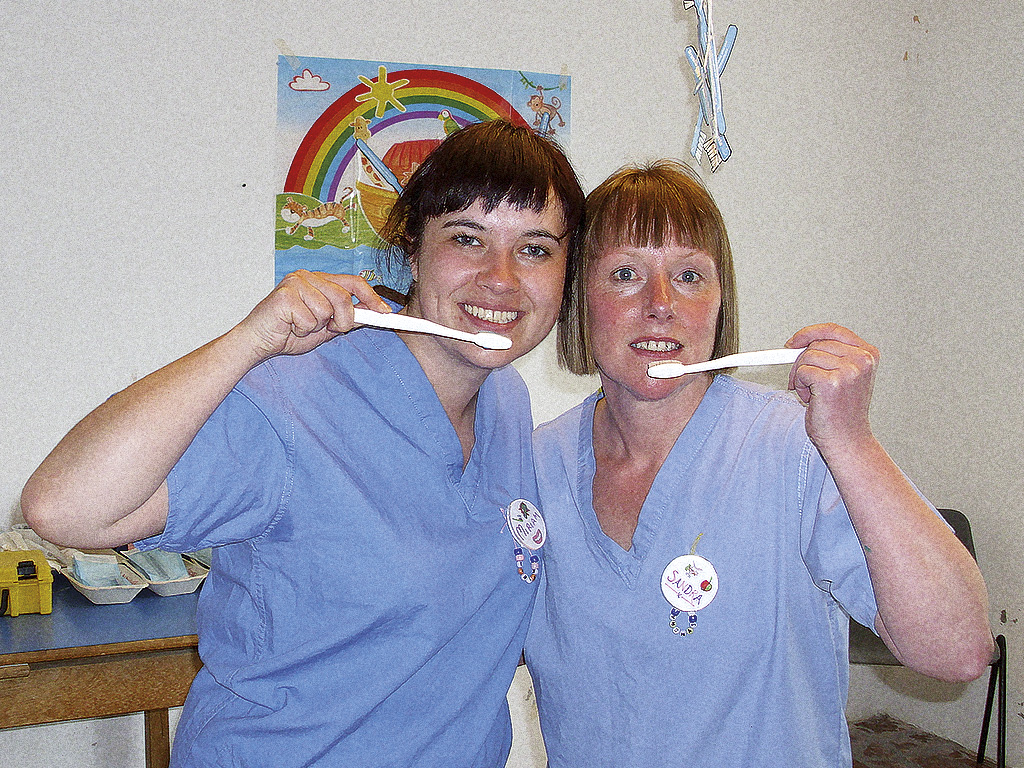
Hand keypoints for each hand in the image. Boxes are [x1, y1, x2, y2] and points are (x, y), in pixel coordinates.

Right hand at [237, 270, 392, 360]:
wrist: (257, 342)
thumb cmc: (288, 333)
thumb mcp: (325, 326)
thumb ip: (346, 318)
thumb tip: (373, 313)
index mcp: (319, 280)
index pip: (353, 282)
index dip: (371, 297)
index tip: (386, 312)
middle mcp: (307, 276)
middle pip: (343, 297)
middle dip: (342, 320)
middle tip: (327, 329)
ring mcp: (295, 283)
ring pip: (327, 309)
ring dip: (317, 326)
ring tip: (300, 326)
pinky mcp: (284, 295)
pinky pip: (310, 318)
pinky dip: (302, 330)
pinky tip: (289, 327)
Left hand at [785, 323, 879, 452]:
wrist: (847, 440)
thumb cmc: (842, 412)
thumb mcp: (844, 376)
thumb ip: (830, 356)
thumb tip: (798, 343)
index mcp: (868, 354)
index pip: (833, 330)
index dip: (809, 333)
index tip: (793, 342)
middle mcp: (862, 360)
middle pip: (816, 343)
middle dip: (801, 361)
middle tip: (802, 381)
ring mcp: (849, 370)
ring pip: (806, 357)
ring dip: (801, 376)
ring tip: (812, 394)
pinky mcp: (832, 382)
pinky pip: (802, 372)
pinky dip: (799, 386)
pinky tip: (812, 400)